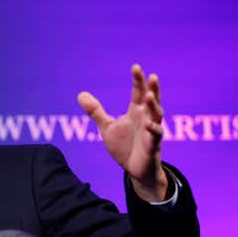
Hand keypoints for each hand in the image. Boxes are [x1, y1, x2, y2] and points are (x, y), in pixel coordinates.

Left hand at [77, 64, 167, 201]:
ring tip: (149, 95)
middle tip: (151, 76)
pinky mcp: (153, 146)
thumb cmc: (124, 146)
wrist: (133, 169)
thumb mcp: (107, 127)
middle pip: (151, 100)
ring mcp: (151, 131)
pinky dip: (154, 129)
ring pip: (156, 115)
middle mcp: (146, 118)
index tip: (135, 67)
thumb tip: (80, 94)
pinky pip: (156, 135)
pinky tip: (149, 124)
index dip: (137, 80)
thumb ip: (96, 111)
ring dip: (154, 105)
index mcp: (136, 112)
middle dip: (151, 88)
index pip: (138, 92)